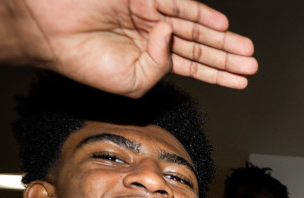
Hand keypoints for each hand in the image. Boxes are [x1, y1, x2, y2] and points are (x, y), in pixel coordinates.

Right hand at [17, 0, 257, 95]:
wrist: (51, 34)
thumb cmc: (86, 62)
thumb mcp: (134, 82)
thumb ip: (160, 68)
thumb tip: (172, 37)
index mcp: (150, 57)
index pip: (192, 65)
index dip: (219, 73)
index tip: (242, 81)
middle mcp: (152, 33)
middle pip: (199, 44)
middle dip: (227, 55)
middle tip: (252, 64)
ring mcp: (146, 12)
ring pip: (192, 25)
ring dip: (220, 37)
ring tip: (245, 51)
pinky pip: (173, 2)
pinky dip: (197, 12)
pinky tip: (219, 24)